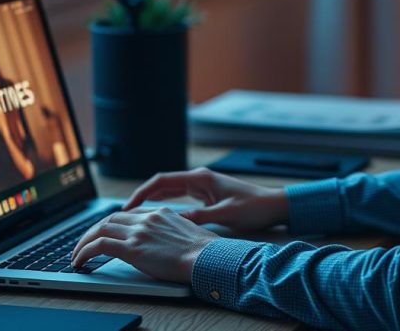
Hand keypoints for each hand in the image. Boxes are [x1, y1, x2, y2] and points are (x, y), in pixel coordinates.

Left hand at [71, 206, 217, 283]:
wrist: (208, 257)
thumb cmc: (204, 252)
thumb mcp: (186, 234)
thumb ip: (169, 232)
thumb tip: (161, 243)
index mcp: (160, 213)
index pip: (127, 214)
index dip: (112, 224)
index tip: (104, 232)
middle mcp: (147, 218)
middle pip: (109, 219)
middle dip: (92, 231)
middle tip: (83, 243)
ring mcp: (138, 231)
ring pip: (99, 230)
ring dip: (83, 242)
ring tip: (76, 254)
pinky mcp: (132, 247)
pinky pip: (98, 245)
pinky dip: (84, 251)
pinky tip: (79, 261)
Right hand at [123, 167, 288, 231]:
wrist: (274, 205)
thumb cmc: (254, 207)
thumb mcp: (225, 214)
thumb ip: (199, 217)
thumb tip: (173, 222)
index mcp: (201, 178)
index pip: (162, 181)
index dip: (142, 193)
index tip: (127, 207)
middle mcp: (199, 179)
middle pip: (162, 185)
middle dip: (142, 197)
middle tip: (124, 214)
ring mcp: (202, 186)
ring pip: (170, 191)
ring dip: (152, 201)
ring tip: (135, 216)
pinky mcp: (207, 195)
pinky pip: (180, 197)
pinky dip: (166, 204)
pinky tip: (157, 216)